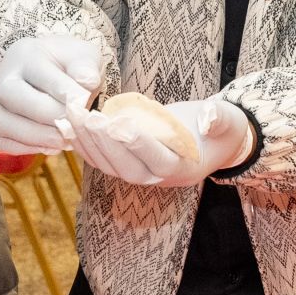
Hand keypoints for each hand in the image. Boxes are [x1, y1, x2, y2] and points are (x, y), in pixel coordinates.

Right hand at [0, 35, 104, 153]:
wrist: (56, 74)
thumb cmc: (71, 65)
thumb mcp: (84, 56)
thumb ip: (86, 66)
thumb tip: (87, 82)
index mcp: (25, 54)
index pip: (38, 72)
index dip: (62, 91)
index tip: (84, 103)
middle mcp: (4, 76)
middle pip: (10, 96)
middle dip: (45, 114)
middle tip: (73, 126)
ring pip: (1, 122)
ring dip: (36, 137)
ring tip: (65, 141)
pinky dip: (24, 148)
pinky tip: (51, 147)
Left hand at [68, 94, 253, 186]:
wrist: (213, 140)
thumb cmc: (222, 129)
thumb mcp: (230, 120)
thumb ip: (220, 118)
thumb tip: (207, 117)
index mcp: (185, 169)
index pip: (159, 161)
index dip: (139, 144)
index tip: (119, 123)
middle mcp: (160, 179)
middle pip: (127, 167)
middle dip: (104, 142)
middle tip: (87, 117)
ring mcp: (142, 174)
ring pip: (109, 165)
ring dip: (87, 142)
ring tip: (71, 116)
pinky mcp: (127, 165)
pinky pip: (101, 160)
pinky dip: (82, 144)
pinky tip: (66, 125)